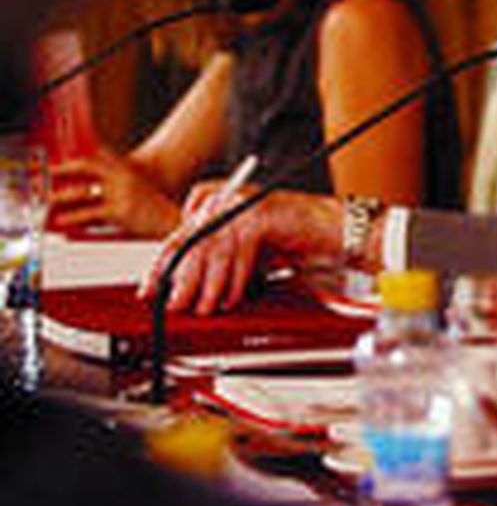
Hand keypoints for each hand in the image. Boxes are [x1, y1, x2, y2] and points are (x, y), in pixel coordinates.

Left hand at [51, 151, 179, 236]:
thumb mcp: (135, 190)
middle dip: (62, 170)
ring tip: (46, 202)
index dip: (76, 156)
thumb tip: (85, 198)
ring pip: (83, 191)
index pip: (96, 155)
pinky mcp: (121, 210)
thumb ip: (112, 189)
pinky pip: (90, 214)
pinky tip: (61, 222)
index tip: (55, 162)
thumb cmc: (152, 210)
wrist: (174, 222)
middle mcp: (122, 176)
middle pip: (86, 166)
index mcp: (126, 169)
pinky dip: (73, 218)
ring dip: (61, 196)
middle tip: (45, 175)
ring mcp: (121, 192)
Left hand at [138, 187, 338, 315]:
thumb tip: (184, 286)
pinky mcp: (262, 215)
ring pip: (212, 250)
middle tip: (175, 305)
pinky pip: (238, 252)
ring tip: (204, 308)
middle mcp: (228, 198)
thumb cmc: (298, 240)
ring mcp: (244, 203)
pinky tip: (233, 298)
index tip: (150, 289)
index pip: (179, 234)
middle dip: (178, 280)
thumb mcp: (249, 250)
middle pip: (190, 241)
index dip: (161, 266)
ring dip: (207, 286)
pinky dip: (235, 281)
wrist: (338, 230)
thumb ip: (220, 259)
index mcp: (220, 202)